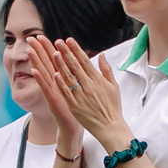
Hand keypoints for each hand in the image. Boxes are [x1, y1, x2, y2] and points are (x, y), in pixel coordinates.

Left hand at [25, 36, 130, 154]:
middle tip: (58, 41)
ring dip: (61, 64)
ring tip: (53, 53)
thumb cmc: (112, 107)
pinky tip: (54, 74)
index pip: (85, 60)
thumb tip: (101, 54)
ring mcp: (81, 96)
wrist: (110, 127)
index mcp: (97, 80)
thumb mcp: (114, 86)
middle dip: (66, 53)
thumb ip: (106, 69)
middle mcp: (89, 86)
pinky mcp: (75, 106)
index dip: (76, 49)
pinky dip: (61, 83)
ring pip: (69, 77)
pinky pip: (66, 92)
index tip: (69, 40)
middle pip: (75, 66)